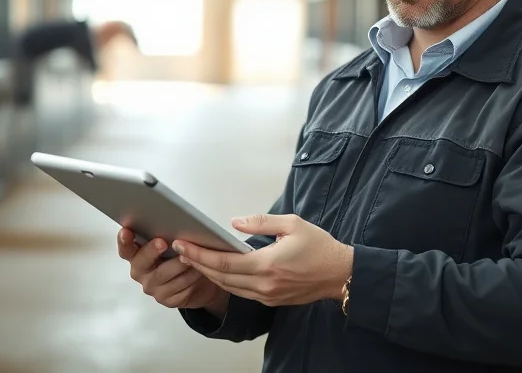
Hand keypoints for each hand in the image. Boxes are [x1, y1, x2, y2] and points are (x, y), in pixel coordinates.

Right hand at [117, 228, 227, 313]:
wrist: (198, 282)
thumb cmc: (180, 257)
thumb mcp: (171, 245)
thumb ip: (165, 236)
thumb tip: (171, 221)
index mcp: (136, 256)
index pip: (126, 249)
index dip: (124, 241)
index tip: (126, 231)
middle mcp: (141, 273)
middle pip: (142, 262)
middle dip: (152, 251)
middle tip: (162, 242)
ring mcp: (153, 288)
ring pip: (164, 275)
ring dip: (179, 264)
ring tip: (191, 255)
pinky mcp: (167, 300)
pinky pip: (179, 288)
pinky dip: (190, 277)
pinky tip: (199, 270)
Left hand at [173, 214, 352, 306]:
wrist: (340, 274)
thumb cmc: (320, 247)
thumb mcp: (292, 224)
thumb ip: (260, 222)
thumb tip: (233, 222)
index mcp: (268, 264)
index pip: (224, 262)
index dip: (200, 254)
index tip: (184, 245)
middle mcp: (265, 284)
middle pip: (221, 277)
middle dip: (198, 263)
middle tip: (181, 250)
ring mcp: (267, 295)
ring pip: (229, 288)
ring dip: (209, 274)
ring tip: (193, 259)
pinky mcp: (271, 300)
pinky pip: (241, 292)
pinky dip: (225, 282)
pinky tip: (217, 271)